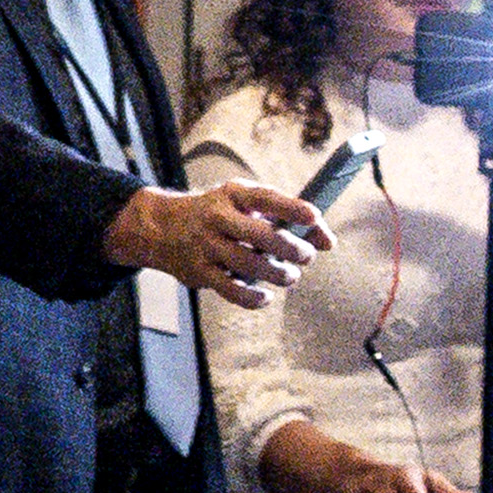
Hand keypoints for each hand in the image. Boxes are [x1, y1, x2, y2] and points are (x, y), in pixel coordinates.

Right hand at [109, 179, 321, 304]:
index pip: (265, 198)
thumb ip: (287, 219)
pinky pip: (231, 289)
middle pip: (260, 235)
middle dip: (291, 248)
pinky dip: (253, 298)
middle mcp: (217, 217)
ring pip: (249, 264)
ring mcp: (206, 244)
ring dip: (277, 274)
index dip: (291, 207)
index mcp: (233, 194)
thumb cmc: (221, 216)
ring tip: (290, 276)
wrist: (163, 228)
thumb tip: (328, 242)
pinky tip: (266, 297)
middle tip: (307, 256)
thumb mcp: (247, 206)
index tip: (315, 216)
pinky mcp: (199, 271)